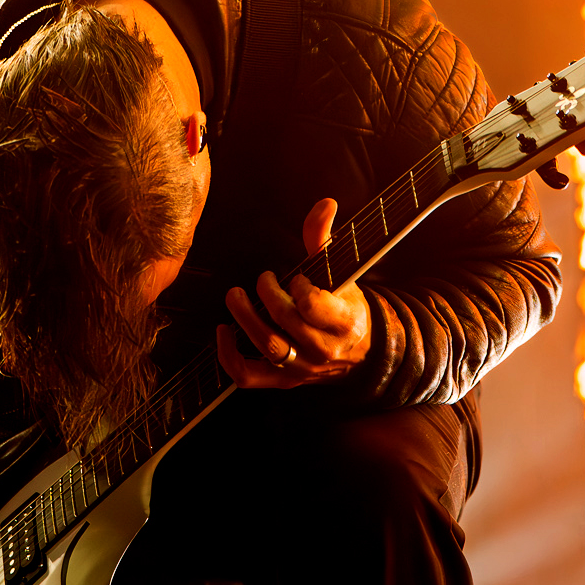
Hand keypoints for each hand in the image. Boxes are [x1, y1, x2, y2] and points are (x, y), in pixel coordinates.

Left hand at [218, 198, 371, 389]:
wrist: (361, 352)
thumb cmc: (345, 307)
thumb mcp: (340, 273)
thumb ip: (323, 238)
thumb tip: (325, 203)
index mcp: (343, 321)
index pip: (315, 306)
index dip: (301, 287)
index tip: (298, 278)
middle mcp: (323, 349)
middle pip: (286, 322)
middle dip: (268, 294)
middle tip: (263, 280)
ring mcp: (302, 367)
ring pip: (268, 347)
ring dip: (245, 318)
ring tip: (236, 296)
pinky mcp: (284, 381)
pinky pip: (249, 376)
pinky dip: (229, 357)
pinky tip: (223, 332)